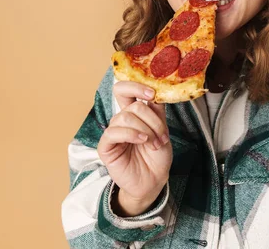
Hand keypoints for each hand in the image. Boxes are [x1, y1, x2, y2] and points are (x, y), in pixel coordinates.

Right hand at [97, 81, 171, 214]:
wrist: (154, 180)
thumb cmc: (157, 156)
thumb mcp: (162, 130)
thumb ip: (157, 112)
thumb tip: (156, 92)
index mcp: (134, 114)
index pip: (126, 90)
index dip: (136, 87)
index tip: (152, 94)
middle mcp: (122, 121)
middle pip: (133, 106)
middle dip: (152, 120)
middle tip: (162, 136)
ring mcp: (113, 133)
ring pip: (126, 117)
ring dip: (146, 129)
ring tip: (154, 143)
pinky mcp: (106, 147)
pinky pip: (114, 132)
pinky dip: (131, 134)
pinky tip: (142, 140)